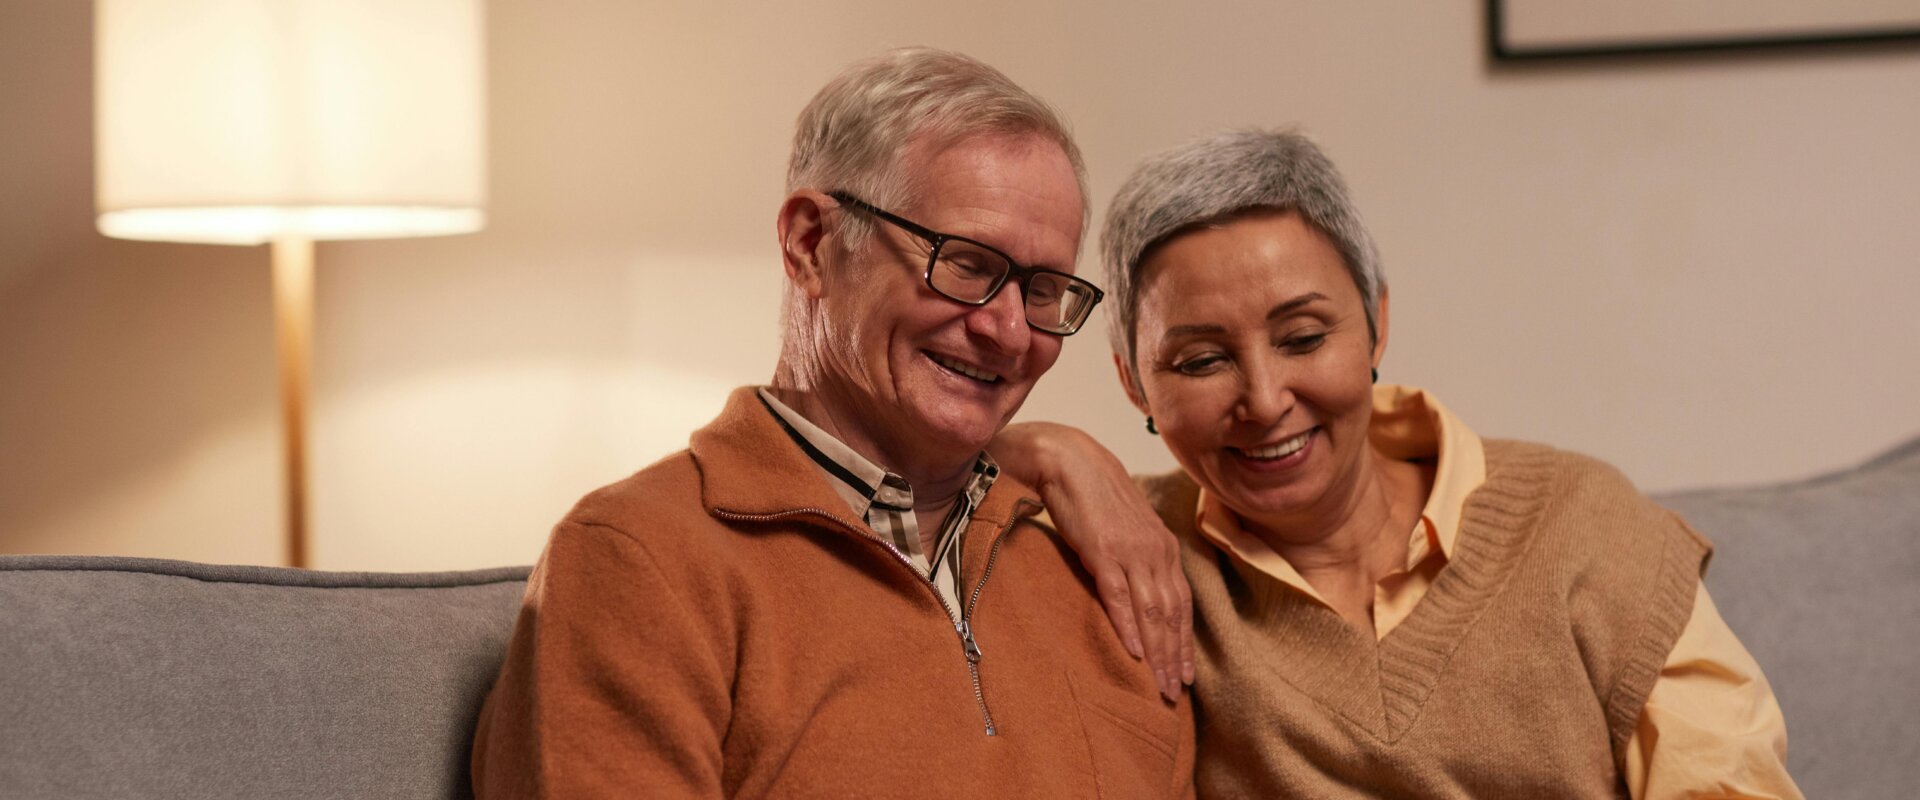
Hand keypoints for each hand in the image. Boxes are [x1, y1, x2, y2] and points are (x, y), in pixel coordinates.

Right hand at [992, 423, 1194, 700]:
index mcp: (1162, 546)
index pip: (1181, 603)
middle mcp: (1155, 551)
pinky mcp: (1103, 551)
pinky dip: (1129, 626)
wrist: (1067, 459)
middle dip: (1174, 657)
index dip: (1184, 642)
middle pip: (1171, 614)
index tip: (1185, 675)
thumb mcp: (1122, 529)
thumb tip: (1135, 592)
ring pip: (1152, 612)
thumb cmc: (1091, 494)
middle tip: (1174, 694)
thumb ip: (1134, 558)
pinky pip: (1120, 596)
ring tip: (1158, 685)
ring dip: (1157, 652)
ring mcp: (1131, 551)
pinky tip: (1134, 652)